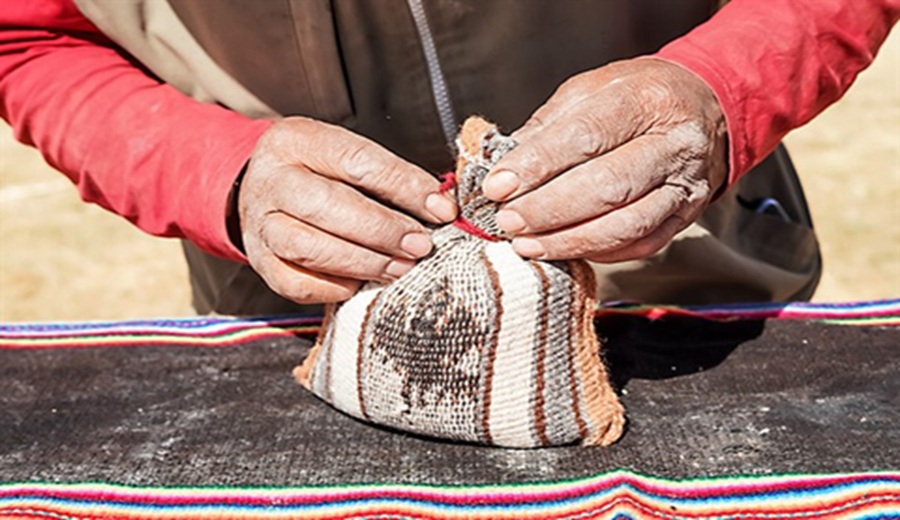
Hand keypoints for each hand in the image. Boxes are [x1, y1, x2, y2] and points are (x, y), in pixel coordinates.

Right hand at [239, 117, 456, 302]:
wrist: (260, 188)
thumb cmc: (317, 172)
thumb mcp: (346, 154)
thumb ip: (389, 177)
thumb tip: (439, 206)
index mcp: (297, 141)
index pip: (357, 162)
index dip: (404, 187)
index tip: (441, 209)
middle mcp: (272, 180)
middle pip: (329, 206)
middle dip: (383, 230)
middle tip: (420, 245)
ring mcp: (259, 224)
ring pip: (311, 248)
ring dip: (364, 262)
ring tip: (401, 267)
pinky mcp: (260, 262)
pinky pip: (297, 284)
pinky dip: (333, 287)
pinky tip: (361, 282)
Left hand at [483, 58, 727, 262]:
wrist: (704, 108)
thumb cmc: (635, 98)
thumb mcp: (590, 90)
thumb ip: (547, 126)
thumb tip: (504, 164)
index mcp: (645, 99)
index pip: (586, 136)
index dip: (537, 165)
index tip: (497, 186)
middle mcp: (674, 142)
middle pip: (608, 186)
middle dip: (549, 210)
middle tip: (507, 221)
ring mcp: (686, 184)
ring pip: (626, 225)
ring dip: (569, 240)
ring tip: (526, 244)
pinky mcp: (688, 216)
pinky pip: (641, 245)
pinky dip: (597, 252)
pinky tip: (564, 250)